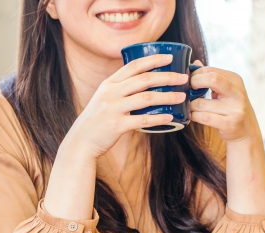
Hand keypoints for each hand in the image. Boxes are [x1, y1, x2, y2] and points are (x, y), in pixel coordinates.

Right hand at [63, 54, 187, 159]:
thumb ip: (120, 90)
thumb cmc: (97, 121)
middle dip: (167, 76)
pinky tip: (170, 117)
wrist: (81, 142)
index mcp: (109, 84)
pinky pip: (142, 120)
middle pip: (144, 79)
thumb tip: (144, 85)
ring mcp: (113, 108)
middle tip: (183, 78)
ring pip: (146, 98)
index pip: (134, 65)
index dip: (153, 60)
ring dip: (167, 97)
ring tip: (182, 97)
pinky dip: (158, 119)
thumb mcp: (104, 99)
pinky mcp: (116, 125)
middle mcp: (110, 93)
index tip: (169, 57)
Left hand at [189, 61, 261, 144]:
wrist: (247, 131)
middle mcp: (237, 93)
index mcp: (235, 80)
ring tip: (190, 107)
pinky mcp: (229, 124)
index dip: (195, 75)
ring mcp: (235, 109)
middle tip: (188, 92)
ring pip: (202, 103)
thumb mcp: (225, 90)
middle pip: (212, 79)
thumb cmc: (231, 108)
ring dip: (191, 105)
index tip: (188, 82)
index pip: (211, 70)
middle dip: (194, 83)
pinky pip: (204, 117)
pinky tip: (193, 116)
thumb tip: (195, 63)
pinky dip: (194, 116)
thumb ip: (211, 77)